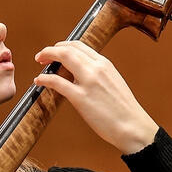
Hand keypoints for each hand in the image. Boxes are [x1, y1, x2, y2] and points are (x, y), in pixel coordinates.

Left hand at [33, 41, 156, 154]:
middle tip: (42, 55)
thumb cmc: (123, 110)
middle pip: (68, 48)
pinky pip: (57, 82)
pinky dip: (44, 78)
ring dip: (46, 56)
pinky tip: (39, 81)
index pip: (80, 46)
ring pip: (63, 57)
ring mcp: (88, 82)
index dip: (63, 46)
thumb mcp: (113, 83)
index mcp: (105, 64)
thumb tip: (82, 74)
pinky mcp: (80, 98)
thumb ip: (98, 75)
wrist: (132, 126)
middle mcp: (97, 68)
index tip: (56, 51)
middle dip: (51, 49)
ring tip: (39, 62)